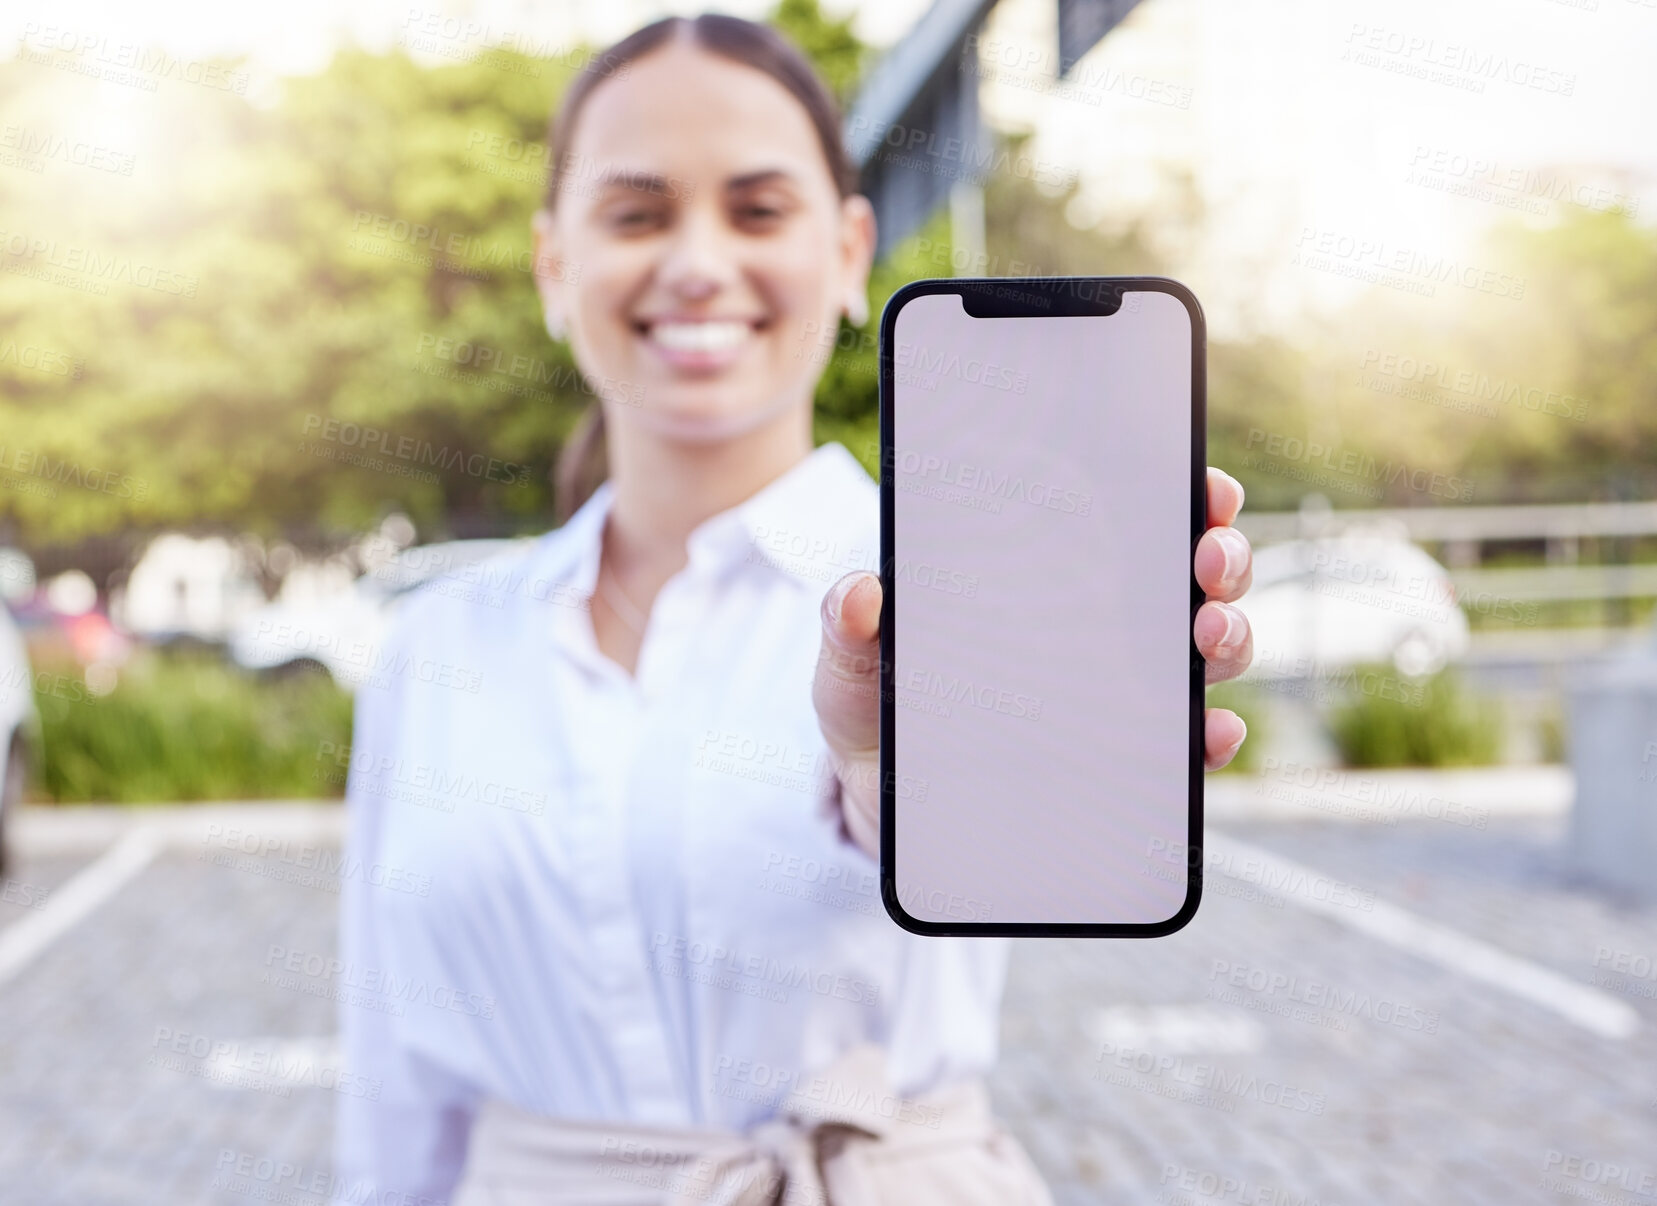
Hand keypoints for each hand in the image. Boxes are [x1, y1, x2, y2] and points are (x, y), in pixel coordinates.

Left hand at [812, 465, 1255, 859]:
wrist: (884, 804)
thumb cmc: (877, 710)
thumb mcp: (852, 665)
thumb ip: (849, 627)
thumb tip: (857, 592)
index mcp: (1046, 576)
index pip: (1132, 517)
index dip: (1182, 492)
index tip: (1202, 485)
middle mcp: (1101, 626)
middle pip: (1189, 576)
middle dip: (1221, 556)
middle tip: (1207, 560)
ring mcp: (1121, 694)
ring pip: (1206, 650)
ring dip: (1227, 635)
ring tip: (1208, 635)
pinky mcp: (1127, 763)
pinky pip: (1189, 747)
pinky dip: (1212, 736)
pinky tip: (1210, 732)